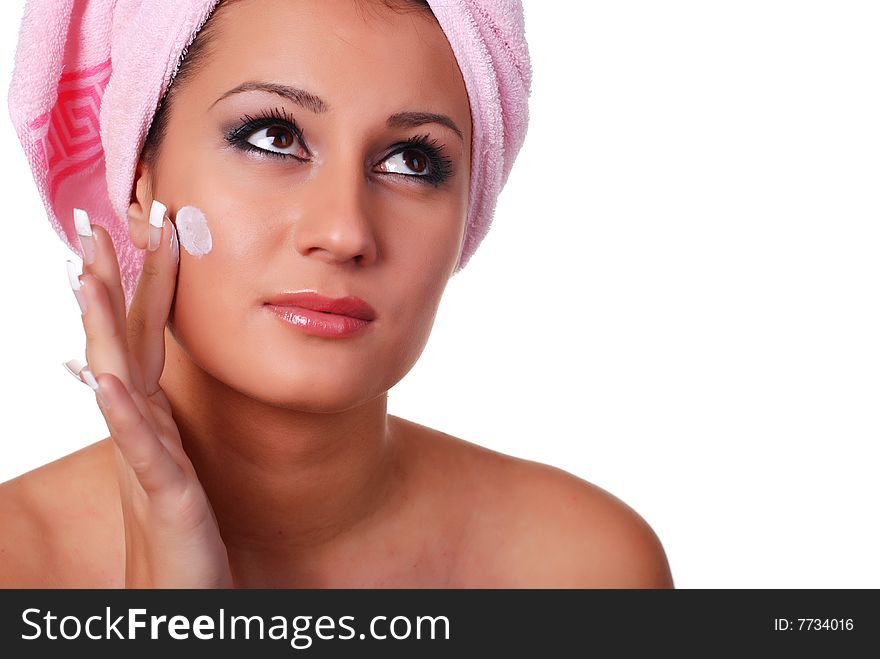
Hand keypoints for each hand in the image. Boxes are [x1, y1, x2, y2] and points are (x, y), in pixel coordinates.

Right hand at [65, 204, 232, 587]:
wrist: (176, 591)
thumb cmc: (176, 522)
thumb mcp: (167, 454)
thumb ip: (149, 411)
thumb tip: (117, 371)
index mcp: (149, 412)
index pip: (143, 331)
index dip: (144, 279)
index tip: (147, 223)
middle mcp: (139, 425)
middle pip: (120, 339)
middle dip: (111, 279)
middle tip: (98, 220)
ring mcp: (145, 455)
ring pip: (117, 379)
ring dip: (100, 325)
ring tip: (86, 274)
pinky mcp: (161, 492)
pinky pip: (138, 447)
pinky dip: (119, 413)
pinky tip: (104, 380)